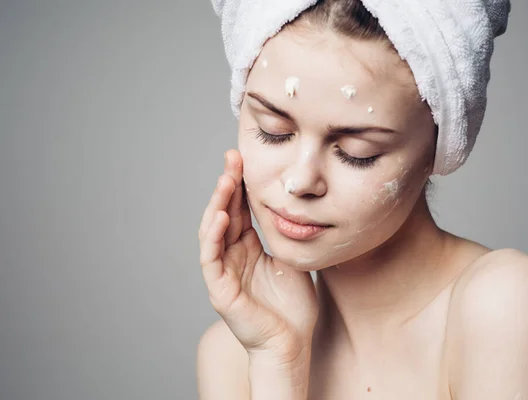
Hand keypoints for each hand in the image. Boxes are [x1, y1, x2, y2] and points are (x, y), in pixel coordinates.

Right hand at [198, 149, 318, 363]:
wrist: (292, 343)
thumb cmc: (293, 306)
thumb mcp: (290, 260)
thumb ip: (282, 235)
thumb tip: (289, 205)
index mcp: (248, 249)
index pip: (240, 210)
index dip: (241, 185)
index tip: (244, 159)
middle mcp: (232, 256)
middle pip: (225, 213)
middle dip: (228, 185)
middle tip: (233, 158)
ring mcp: (223, 272)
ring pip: (213, 231)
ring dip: (218, 204)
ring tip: (226, 180)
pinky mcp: (219, 289)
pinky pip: (211, 258)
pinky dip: (213, 236)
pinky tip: (221, 216)